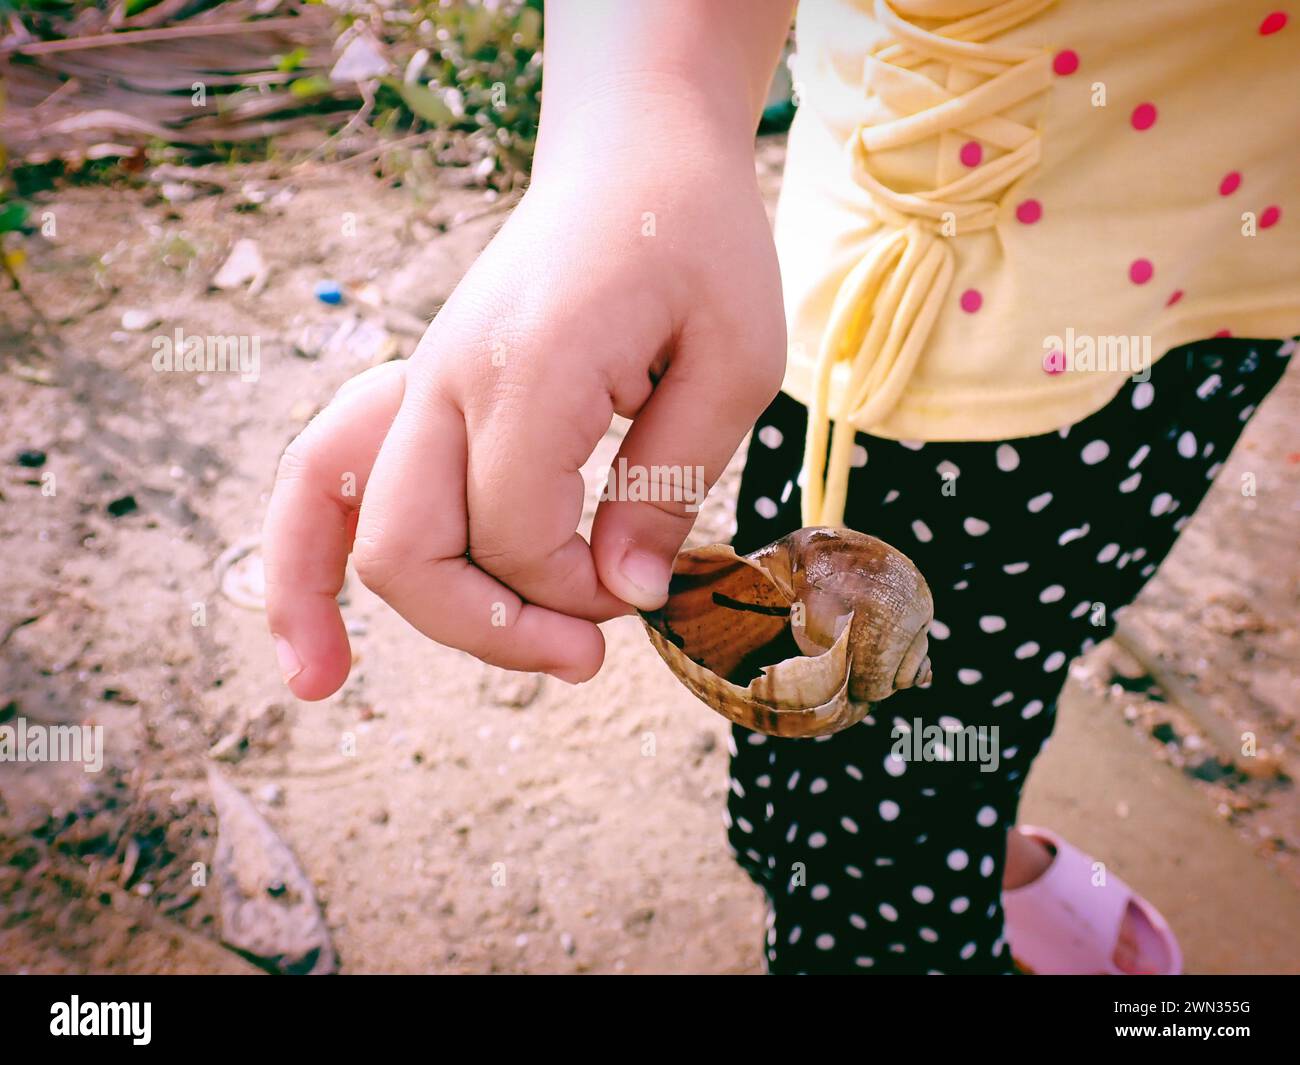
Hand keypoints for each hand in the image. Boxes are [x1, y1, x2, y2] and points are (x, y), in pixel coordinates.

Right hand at [262, 91, 785, 698]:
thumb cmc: (697, 241)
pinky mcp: (418, 385)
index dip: (582, 594)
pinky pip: (324, 468)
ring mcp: (419, 377)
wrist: (635, 153)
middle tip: (581, 659)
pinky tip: (310, 623)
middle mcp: (447, 376)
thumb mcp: (734, 362)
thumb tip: (623, 595)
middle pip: (408, 548)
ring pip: (336, 513)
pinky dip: (302, 544)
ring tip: (318, 682)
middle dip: (489, 628)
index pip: (519, 537)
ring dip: (330, 603)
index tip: (646, 584)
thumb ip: (671, 484)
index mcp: (529, 369)